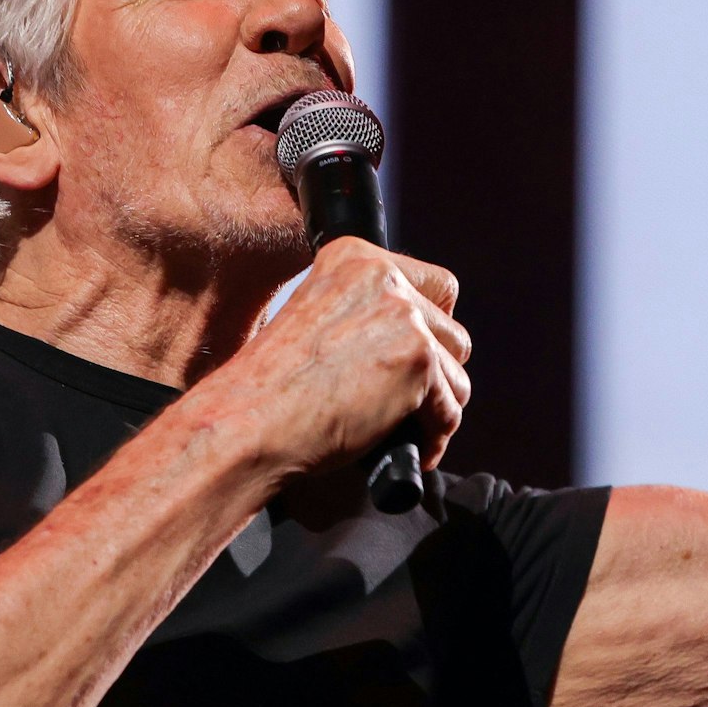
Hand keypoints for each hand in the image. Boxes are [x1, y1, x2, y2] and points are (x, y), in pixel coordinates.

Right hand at [214, 237, 470, 474]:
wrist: (250, 421)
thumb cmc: (271, 388)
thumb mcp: (315, 319)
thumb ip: (364, 314)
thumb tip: (420, 338)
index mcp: (353, 257)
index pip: (435, 285)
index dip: (429, 328)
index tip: (408, 359)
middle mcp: (382, 276)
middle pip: (452, 329)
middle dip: (435, 370)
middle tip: (406, 401)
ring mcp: (404, 317)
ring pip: (457, 372)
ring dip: (435, 407)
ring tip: (403, 430)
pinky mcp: (418, 361)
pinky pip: (450, 409)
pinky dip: (434, 437)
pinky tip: (410, 449)